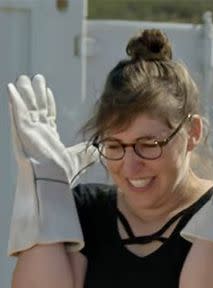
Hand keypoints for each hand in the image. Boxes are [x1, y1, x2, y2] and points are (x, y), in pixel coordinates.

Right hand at [6, 74, 90, 255]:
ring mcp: (29, 132)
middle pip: (36, 109)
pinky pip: (16, 113)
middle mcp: (37, 133)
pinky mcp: (22, 133)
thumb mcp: (79, 159)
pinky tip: (12, 88)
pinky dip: (14, 100)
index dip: (47, 103)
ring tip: (25, 78)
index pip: (47, 116)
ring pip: (26, 107)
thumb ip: (88, 152)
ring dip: (25, 93)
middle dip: (36, 94)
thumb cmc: (63, 175)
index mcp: (48, 138)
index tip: (48, 91)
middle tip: (36, 79)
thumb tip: (100, 149)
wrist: (53, 183)